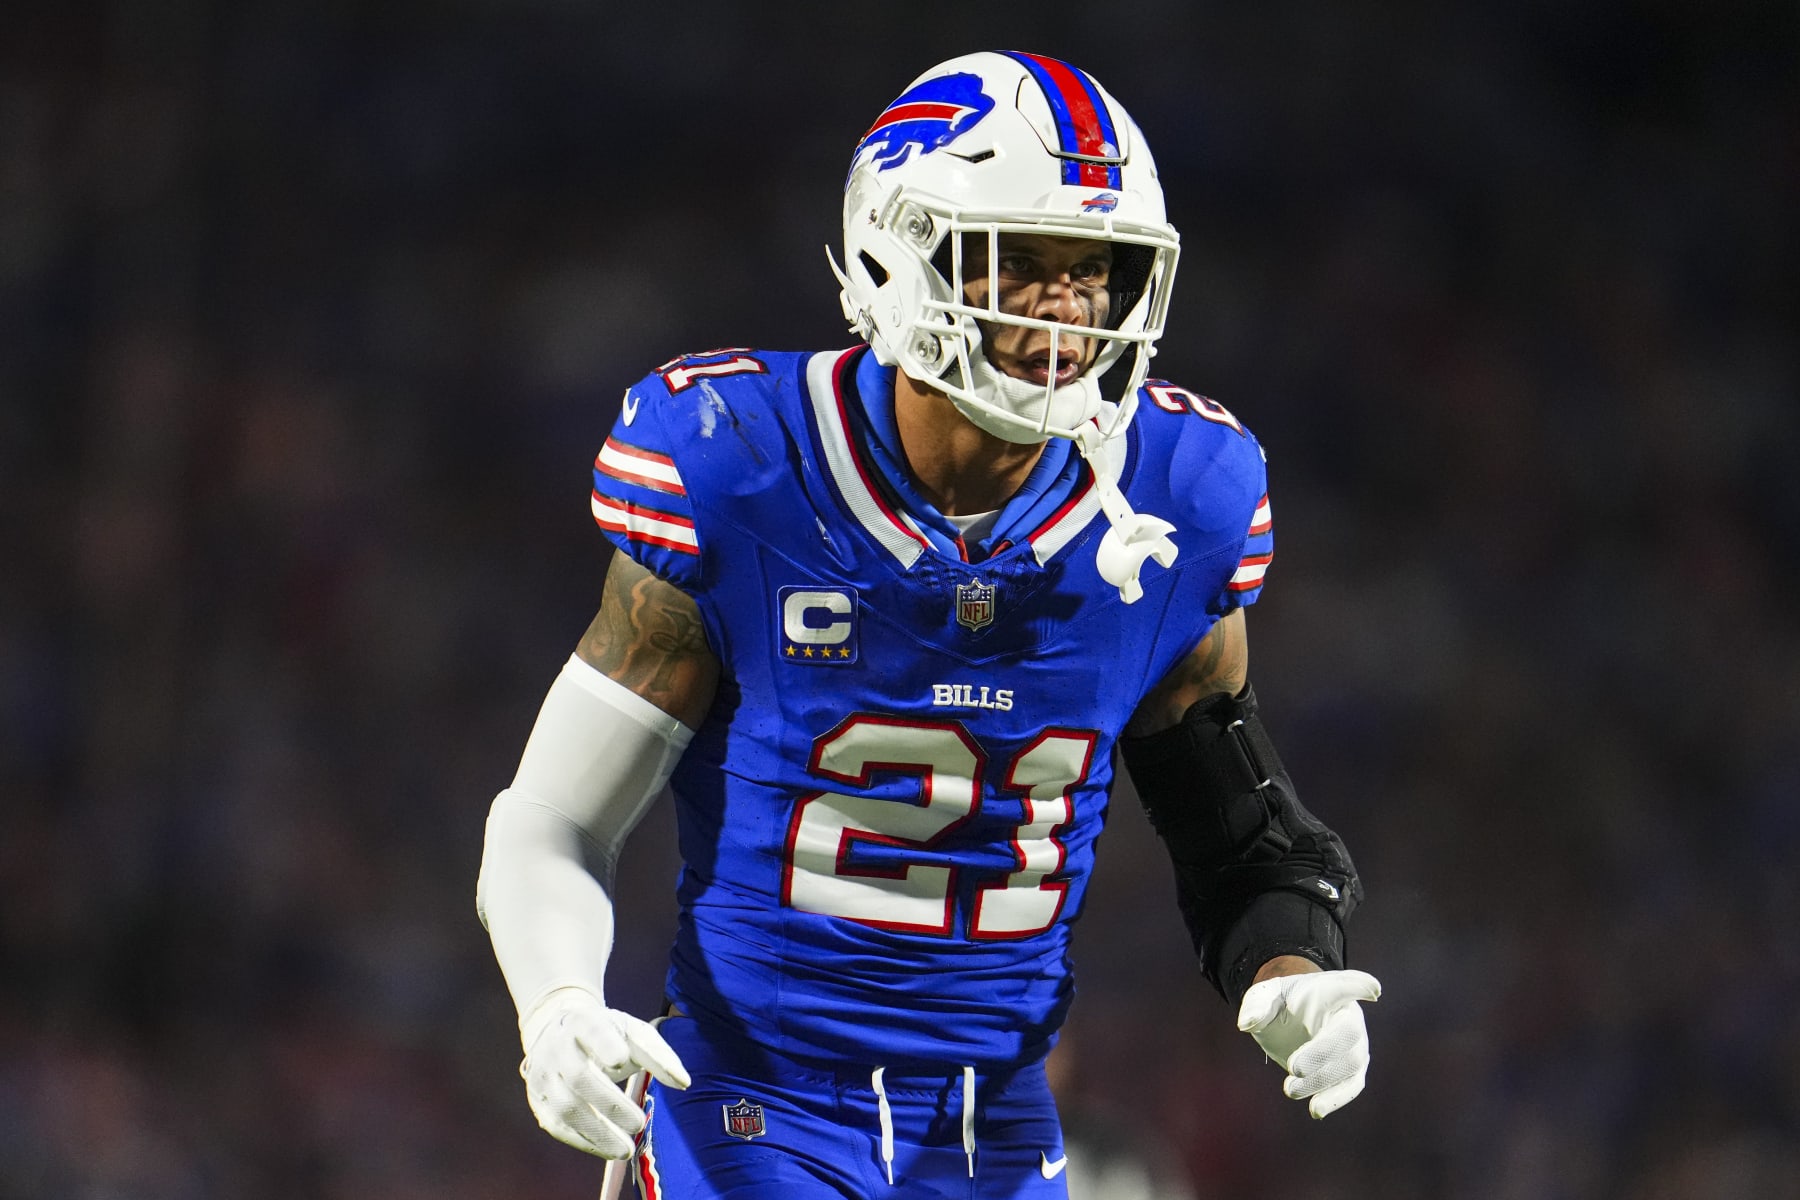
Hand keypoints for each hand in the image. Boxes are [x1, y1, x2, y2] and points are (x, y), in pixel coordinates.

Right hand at [518, 987, 690, 1157]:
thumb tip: (684, 1083)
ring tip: (627, 1150)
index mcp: (583, 1022)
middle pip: (579, 1076)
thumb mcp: (633, 1033)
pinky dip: (583, 1141)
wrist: (557, 1030)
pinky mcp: (537, 1100)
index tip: (622, 1060)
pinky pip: (557, 1126)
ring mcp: (542, 1075)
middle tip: (639, 1123)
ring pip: (565, 1107)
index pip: (592, 1031)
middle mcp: (557, 1047)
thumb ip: (658, 1055)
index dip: (605, 1044)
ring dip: (597, 1132)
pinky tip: (607, 1150)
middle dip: (610, 1104)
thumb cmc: (607, 1034)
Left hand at [1236, 968, 1380, 1118]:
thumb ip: (1255, 1005)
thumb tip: (1246, 1023)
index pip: (1346, 985)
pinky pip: (1351, 1086)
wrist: (1290, 1021)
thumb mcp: (1264, 996)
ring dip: (1322, 1080)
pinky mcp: (1352, 1070)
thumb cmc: (1280, 1003)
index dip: (1359, 986)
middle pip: (1347, 1033)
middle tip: (1294, 1068)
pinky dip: (1335, 1098)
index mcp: (1330, 990)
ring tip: (1290, 1089)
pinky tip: (1316, 1110)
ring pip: (1350, 1064)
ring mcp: (1355, 1045)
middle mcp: (1349, 1016)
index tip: (1372, 989)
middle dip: (1323, 1052)